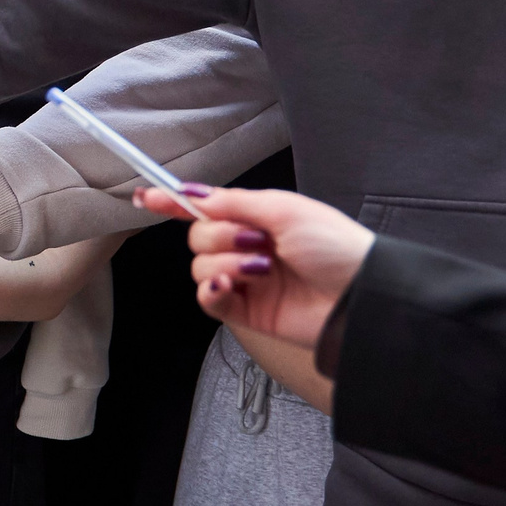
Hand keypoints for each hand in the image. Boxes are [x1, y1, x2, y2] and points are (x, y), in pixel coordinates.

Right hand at [133, 185, 376, 348]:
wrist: (360, 297)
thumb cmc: (335, 246)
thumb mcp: (284, 209)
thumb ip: (233, 202)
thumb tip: (191, 194)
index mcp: (258, 218)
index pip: (207, 209)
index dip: (175, 203)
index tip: (145, 197)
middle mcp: (247, 247)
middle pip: (199, 237)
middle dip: (219, 236)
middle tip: (255, 240)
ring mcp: (246, 280)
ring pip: (201, 266)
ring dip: (227, 263)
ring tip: (263, 268)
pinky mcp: (246, 312)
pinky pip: (208, 299)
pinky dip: (212, 289)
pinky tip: (230, 285)